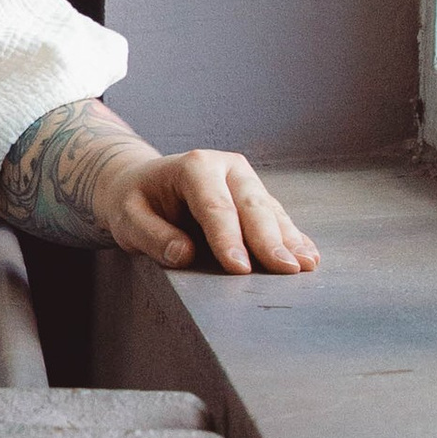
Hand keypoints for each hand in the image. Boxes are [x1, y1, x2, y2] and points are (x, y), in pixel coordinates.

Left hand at [0, 99, 317, 276]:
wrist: (140, 184)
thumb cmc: (133, 203)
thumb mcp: (127, 219)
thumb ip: (152, 236)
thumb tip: (184, 254)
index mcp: (194, 167)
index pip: (214, 207)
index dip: (228, 239)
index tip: (240, 268)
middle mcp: (226, 167)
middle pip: (251, 207)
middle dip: (269, 240)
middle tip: (286, 270)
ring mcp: (245, 180)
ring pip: (270, 212)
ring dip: (289, 240)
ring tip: (305, 265)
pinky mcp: (255, 197)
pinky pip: (277, 218)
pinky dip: (293, 237)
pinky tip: (309, 256)